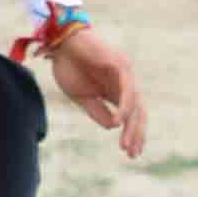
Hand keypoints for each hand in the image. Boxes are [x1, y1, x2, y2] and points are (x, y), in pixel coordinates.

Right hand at [44, 23, 148, 159]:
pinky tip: (121, 121)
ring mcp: (124, 74)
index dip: (133, 134)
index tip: (130, 153)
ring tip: (125, 144)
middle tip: (132, 154)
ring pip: (135, 104)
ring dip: (132, 126)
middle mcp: (124, 84)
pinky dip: (125, 106)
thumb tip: (114, 126)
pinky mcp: (119, 65)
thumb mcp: (82, 97)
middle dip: (136, 134)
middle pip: (138, 113)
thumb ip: (97, 112)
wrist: (59, 42)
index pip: (132, 117)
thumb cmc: (68, 66)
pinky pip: (127, 89)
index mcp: (116, 92)